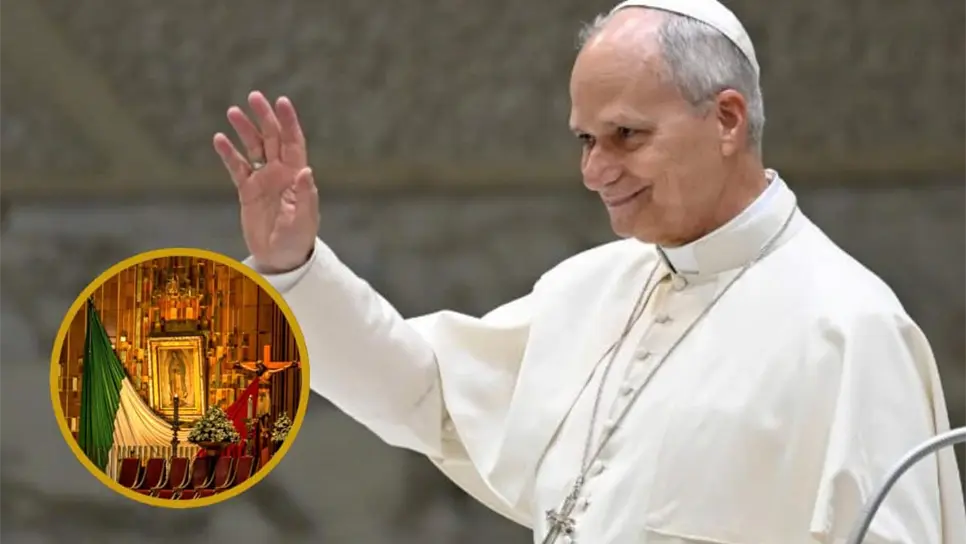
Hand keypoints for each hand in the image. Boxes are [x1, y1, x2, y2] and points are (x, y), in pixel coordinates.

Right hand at [213, 91, 318, 272]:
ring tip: (233, 112)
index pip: (293, 142)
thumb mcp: (304, 219)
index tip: (281, 101)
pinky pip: (236, 167)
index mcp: (296, 175)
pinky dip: (228, 153)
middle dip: (264, 117)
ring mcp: (263, 179)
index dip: (288, 121)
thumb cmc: (298, 238)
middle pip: (272, 138)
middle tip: (254, 97)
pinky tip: (219, 139)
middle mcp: (280, 172)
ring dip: (245, 130)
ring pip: (253, 148)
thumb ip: (305, 194)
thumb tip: (306, 170)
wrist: (280, 257)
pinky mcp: (247, 190)